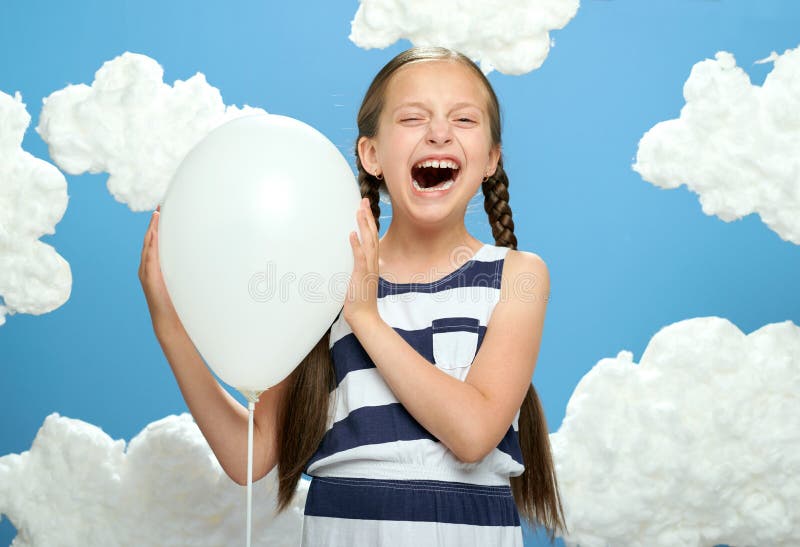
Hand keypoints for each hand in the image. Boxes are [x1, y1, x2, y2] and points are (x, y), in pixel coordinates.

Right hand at [138, 205, 182, 336]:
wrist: (171, 323)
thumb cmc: (180, 302)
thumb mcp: (188, 279)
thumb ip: (193, 267)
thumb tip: (211, 256)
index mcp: (159, 265)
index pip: (159, 240)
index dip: (161, 225)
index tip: (167, 208)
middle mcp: (150, 266)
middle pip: (152, 239)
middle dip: (156, 222)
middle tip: (162, 204)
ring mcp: (147, 272)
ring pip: (148, 245)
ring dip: (152, 229)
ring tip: (157, 214)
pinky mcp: (149, 279)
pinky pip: (149, 258)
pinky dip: (150, 245)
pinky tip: (153, 234)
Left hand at [343, 197, 379, 325]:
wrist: (364, 316)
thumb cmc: (359, 299)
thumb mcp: (359, 278)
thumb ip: (357, 265)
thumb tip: (352, 256)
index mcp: (372, 262)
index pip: (372, 237)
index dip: (369, 221)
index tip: (364, 207)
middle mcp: (373, 262)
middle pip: (372, 234)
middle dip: (368, 216)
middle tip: (363, 200)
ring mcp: (369, 268)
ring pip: (369, 242)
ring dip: (364, 225)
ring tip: (359, 210)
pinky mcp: (362, 275)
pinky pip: (360, 258)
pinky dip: (356, 245)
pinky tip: (352, 234)